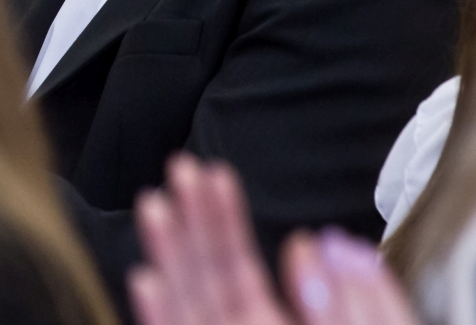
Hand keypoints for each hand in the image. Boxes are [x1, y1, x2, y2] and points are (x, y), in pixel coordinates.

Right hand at [131, 156, 292, 324]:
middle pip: (203, 269)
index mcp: (262, 320)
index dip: (227, 217)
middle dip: (192, 217)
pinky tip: (146, 279)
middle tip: (182, 166)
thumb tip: (305, 242)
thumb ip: (329, 298)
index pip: (237, 260)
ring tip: (154, 206)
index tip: (217, 173)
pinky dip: (157, 314)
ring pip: (182, 297)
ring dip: (167, 252)